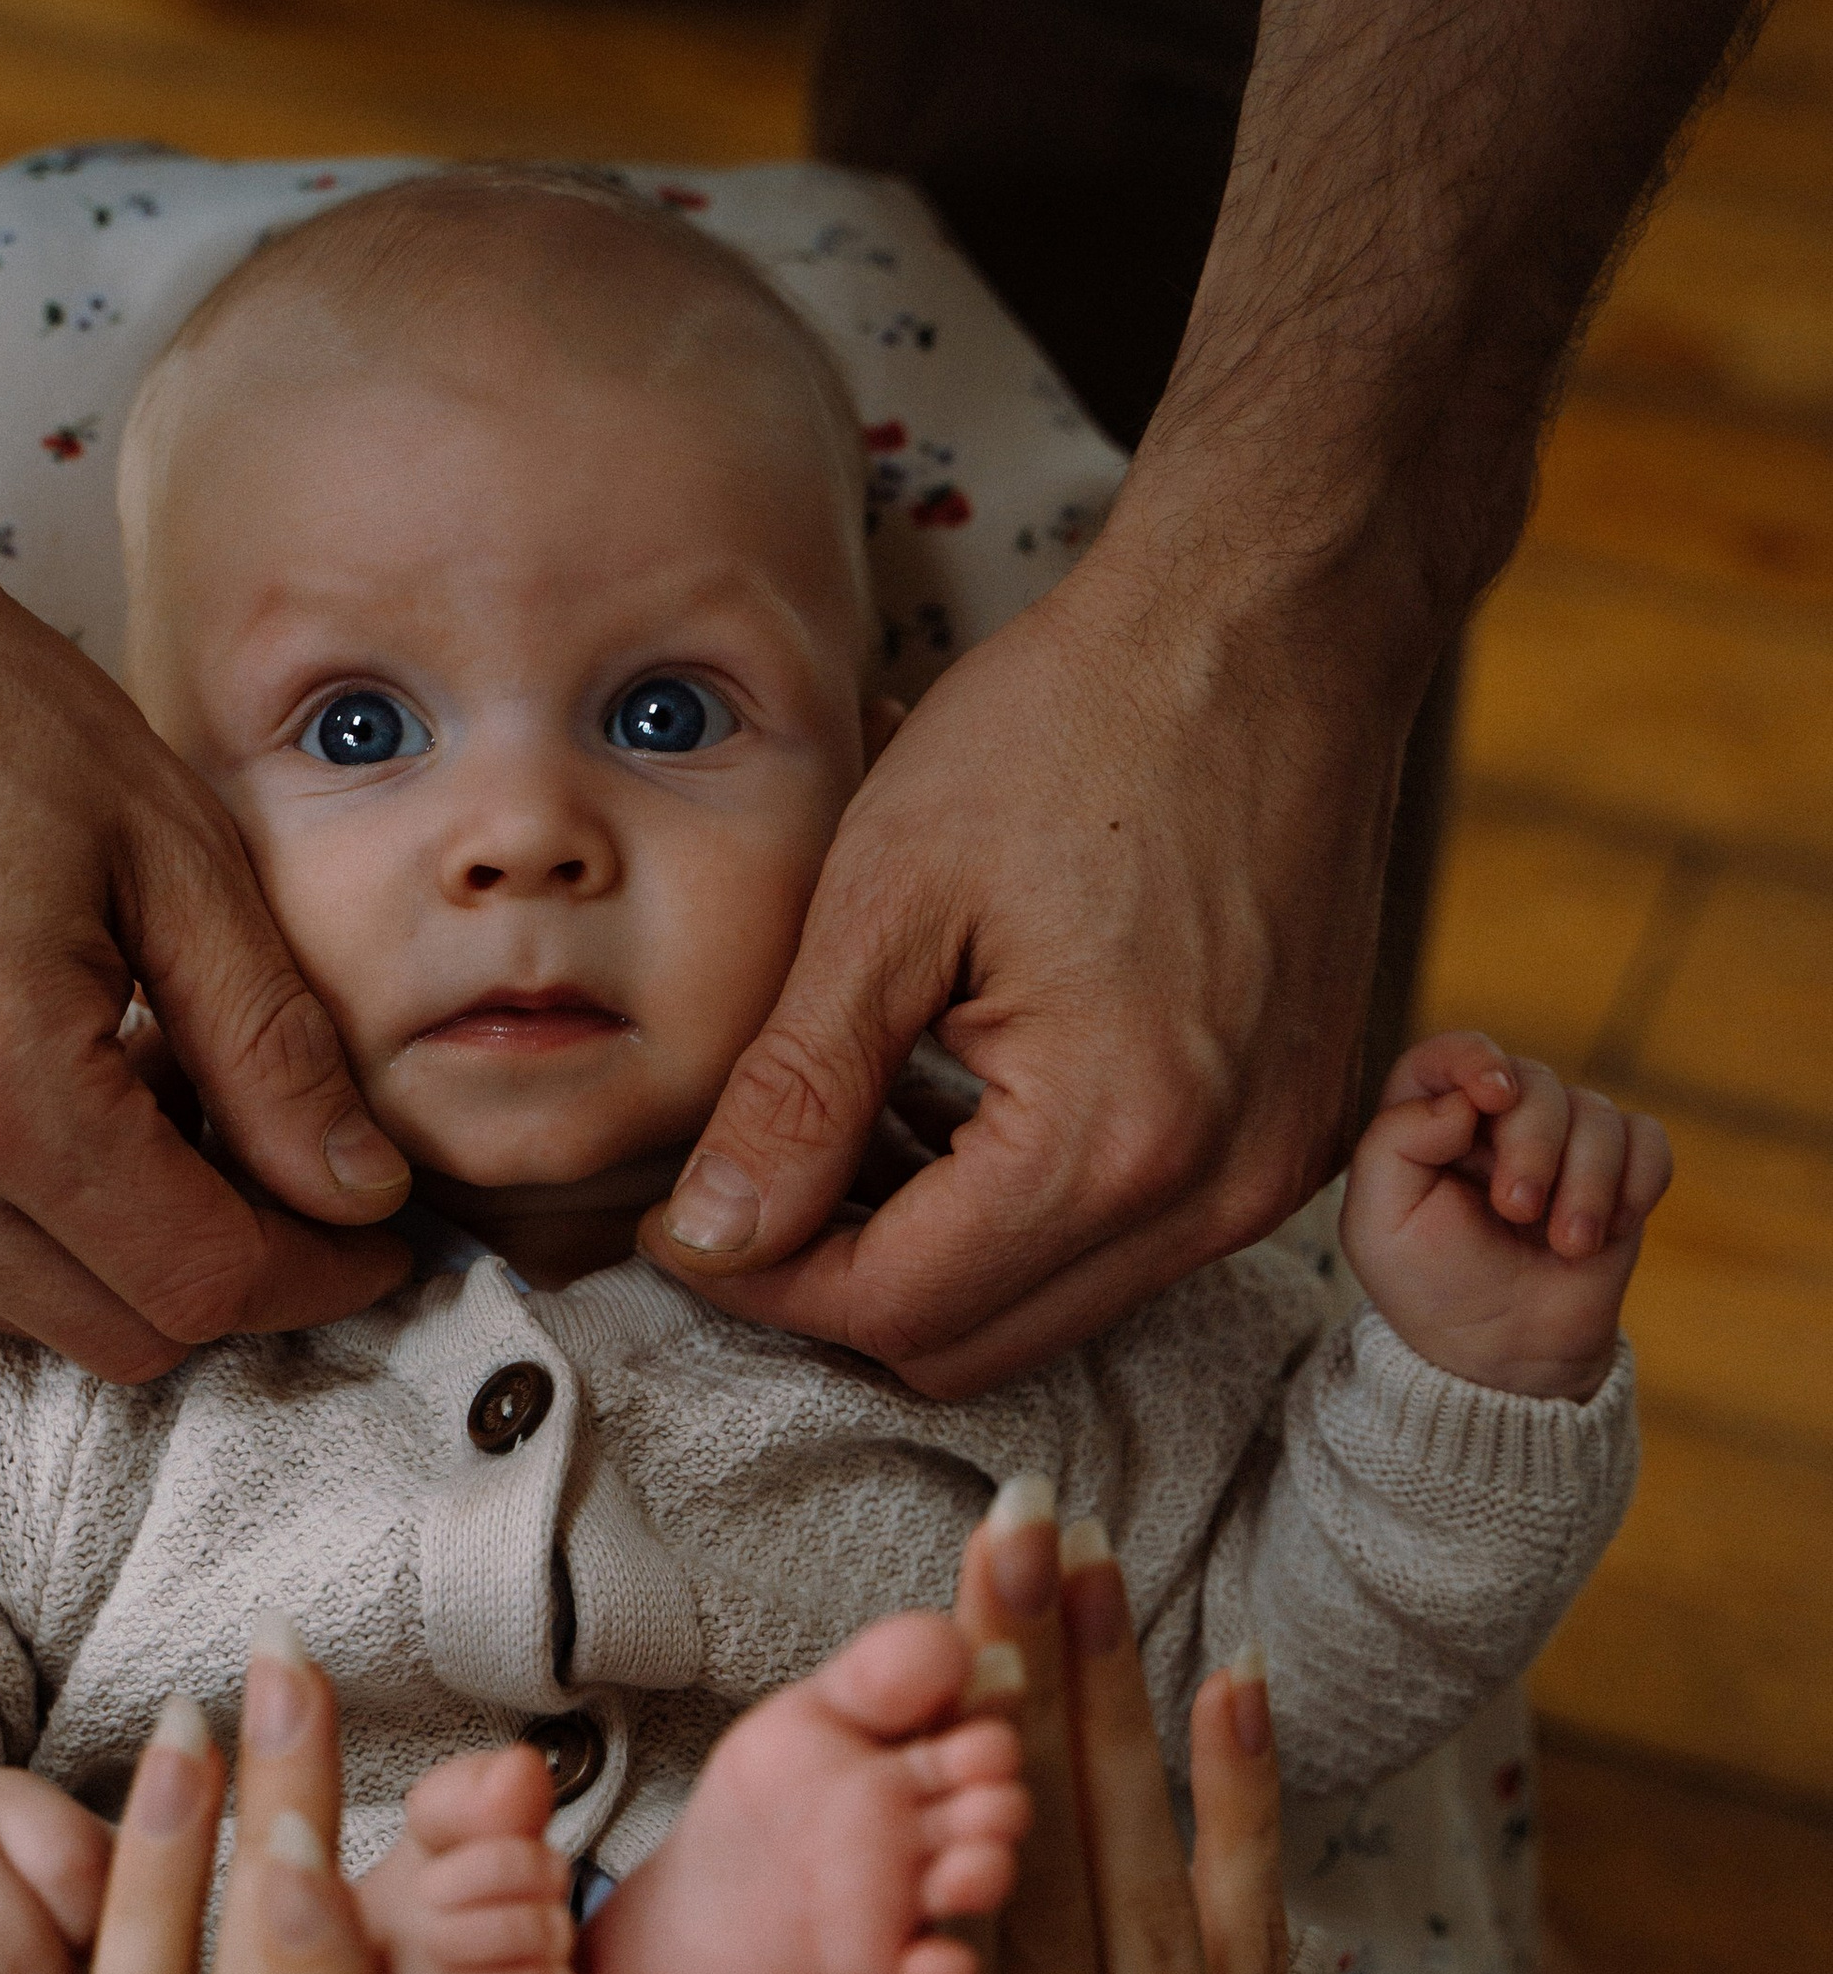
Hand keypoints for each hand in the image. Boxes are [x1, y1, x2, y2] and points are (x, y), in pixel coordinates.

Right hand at [0, 444, 414, 1384]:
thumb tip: (360, 1194)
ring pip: (25, 1307)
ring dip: (120, 1247)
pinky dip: (21, 1213)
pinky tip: (53, 1085)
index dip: (317, 1276)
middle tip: (285, 1162)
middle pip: (117, 1333)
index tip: (379, 1238)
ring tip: (156, 1092)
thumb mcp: (169, 848)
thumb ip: (271, 1045)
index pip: (202, 1281)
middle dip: (229, 1274)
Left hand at [639, 511, 1414, 1393]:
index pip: (894, 1306)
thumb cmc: (1077, 722)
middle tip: (749, 1180)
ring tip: (850, 1125)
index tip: (683, 1212)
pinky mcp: (1290, 1137)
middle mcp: (1213, 1192)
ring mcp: (1270, 1174)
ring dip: (929, 1255)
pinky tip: (957, 1106)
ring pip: (1048, 1312)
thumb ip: (797, 1088)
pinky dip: (1020, 1214)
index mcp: (1113, 1137)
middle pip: (973, 1345)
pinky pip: (1126, 1246)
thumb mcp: (889, 894)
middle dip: (838, 1284)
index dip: (761, 1277)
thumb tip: (708, 1236)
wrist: (1272, 628)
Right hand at [700, 1485, 1293, 1973]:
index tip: (912, 1674)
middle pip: (1030, 1923)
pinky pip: (1240, 1968)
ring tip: (1086, 1560)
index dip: (912, 1827)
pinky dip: (1238, 1819)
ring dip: (1114, 1722)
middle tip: (1005, 1532)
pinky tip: (1225, 1687)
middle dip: (1019, 1710)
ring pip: (1140, 1918)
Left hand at [1343, 1030, 1671, 1399]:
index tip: (1493, 1096)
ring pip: (1596, 1113)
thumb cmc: (1434, 1288)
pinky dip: (1636, 1183)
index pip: (1448, 1054)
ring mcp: (1564, 1143)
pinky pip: (1648, 1140)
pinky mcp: (1620, 1170)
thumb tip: (1460, 1102)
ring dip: (1587, 1182)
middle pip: (1535, 1082)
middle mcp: (1498, 1122)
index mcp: (1430, 1123)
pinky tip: (1609, 1230)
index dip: (1474, 1058)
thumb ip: (1394, 1144)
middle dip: (1534, 1147)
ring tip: (1567, 1245)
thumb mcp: (1378, 1227)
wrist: (1506, 1355)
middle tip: (1518, 1211)